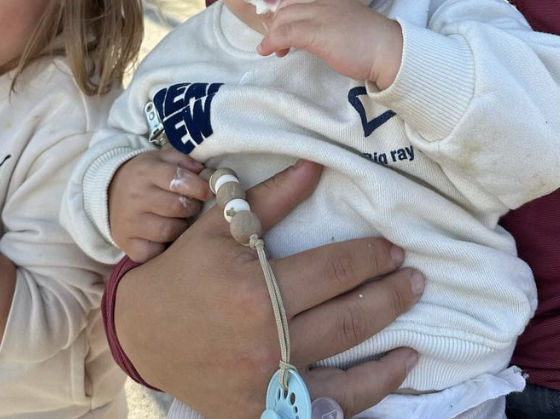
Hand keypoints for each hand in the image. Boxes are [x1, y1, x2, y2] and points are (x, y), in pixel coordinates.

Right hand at [108, 148, 210, 261]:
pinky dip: (164, 246)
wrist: (109, 193)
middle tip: (191, 205)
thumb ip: (184, 162)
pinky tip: (163, 236)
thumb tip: (206, 174)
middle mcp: (135, 197)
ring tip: (177, 219)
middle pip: (177, 207)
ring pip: (169, 231)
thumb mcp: (161, 159)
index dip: (197, 186)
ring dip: (180, 227)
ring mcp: (129, 223)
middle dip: (192, 207)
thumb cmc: (144, 176)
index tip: (207, 192)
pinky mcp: (127, 245)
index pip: (176, 179)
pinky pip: (155, 252)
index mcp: (145, 172)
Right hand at [114, 160, 422, 418]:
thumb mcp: (219, 227)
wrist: (142, 332)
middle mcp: (265, 340)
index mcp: (256, 289)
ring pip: (346, 371)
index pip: (334, 271)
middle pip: (348, 318)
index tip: (394, 248)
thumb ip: (271, 199)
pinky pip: (325, 409)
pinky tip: (388, 376)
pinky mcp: (261, 412)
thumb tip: (316, 165)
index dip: (370, 257)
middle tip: (416, 280)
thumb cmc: (184, 270)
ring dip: (388, 352)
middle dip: (390, 296)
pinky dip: (363, 394)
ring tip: (415, 335)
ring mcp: (265, 383)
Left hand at [257, 0, 402, 89]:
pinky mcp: (315, 31)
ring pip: (282, 19)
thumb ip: (327, 19)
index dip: (286, 13)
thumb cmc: (370, 40)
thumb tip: (309, 32)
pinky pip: (284, 33)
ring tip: (275, 50)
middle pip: (286, 6)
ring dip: (273, 35)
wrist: (388, 50)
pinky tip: (268, 51)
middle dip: (278, 24)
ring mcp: (318, 13)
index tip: (284, 29)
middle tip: (279, 43)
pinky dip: (272, 42)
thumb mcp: (345, 20)